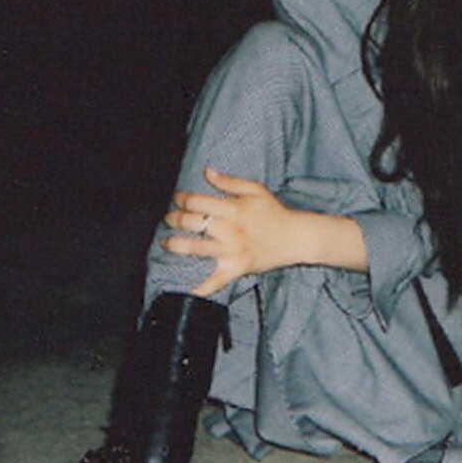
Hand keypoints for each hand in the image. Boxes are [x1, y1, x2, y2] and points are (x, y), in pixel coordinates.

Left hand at [160, 167, 306, 296]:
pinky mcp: (237, 268)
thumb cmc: (274, 212)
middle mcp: (229, 229)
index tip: (177, 199)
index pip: (197, 201)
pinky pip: (216, 281)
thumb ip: (229, 181)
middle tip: (168, 219)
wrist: (296, 237)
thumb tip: (206, 172)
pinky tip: (187, 291)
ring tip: (166, 243)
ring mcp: (232, 250)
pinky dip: (202, 288)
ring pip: (196, 249)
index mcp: (233, 209)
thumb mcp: (255, 190)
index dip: (181, 199)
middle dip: (173, 219)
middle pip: (192, 223)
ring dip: (175, 245)